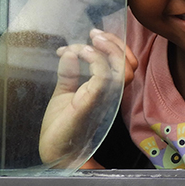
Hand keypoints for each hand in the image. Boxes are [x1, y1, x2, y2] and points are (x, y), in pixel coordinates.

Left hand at [39, 29, 135, 167]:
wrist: (54, 150)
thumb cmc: (61, 126)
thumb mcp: (64, 92)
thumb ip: (69, 73)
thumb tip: (68, 52)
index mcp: (107, 90)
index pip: (125, 63)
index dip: (115, 45)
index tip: (92, 36)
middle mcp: (111, 93)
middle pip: (130, 63)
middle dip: (115, 42)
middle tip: (94, 34)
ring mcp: (105, 98)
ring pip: (123, 68)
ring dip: (109, 48)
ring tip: (92, 40)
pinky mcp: (92, 102)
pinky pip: (103, 77)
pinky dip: (95, 60)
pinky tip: (80, 53)